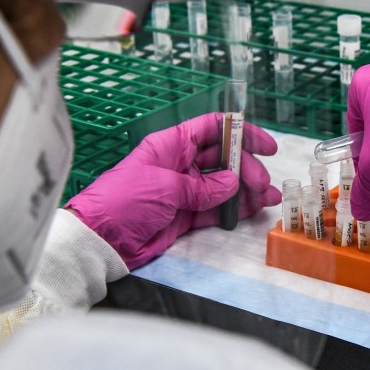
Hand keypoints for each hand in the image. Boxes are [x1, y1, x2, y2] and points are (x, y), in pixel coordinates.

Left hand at [66, 113, 281, 268]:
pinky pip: (216, 209)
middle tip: (262, 184)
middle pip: (223, 158)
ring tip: (269, 200)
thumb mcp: (165, 188)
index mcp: (171, 145)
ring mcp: (184, 191)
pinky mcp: (185, 216)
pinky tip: (254, 210)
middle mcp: (180, 164)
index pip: (212, 129)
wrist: (100, 241)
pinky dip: (235, 210)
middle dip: (247, 168)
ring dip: (247, 191)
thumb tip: (232, 184)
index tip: (265, 146)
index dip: (241, 132)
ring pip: (224, 185)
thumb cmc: (123, 203)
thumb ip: (202, 187)